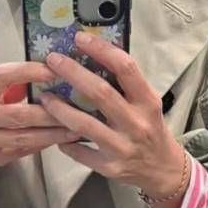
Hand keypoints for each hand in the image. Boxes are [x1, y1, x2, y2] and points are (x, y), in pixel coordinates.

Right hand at [0, 62, 81, 174]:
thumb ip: (13, 85)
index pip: (3, 76)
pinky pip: (20, 152)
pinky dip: (41, 146)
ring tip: (75, 128)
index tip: (53, 70)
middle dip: (51, 112)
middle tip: (75, 109)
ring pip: (23, 137)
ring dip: (52, 133)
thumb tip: (49, 72)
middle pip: (19, 113)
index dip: (29, 71)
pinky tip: (58, 141)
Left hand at [38, 30, 187, 197]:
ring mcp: (122, 146)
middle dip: (73, 73)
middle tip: (53, 60)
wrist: (163, 169)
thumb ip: (126, 85)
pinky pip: (79, 151)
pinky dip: (64, 141)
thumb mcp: (147, 104)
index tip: (80, 38)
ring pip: (84, 124)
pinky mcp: (109, 166)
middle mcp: (136, 123)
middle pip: (100, 92)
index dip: (101, 50)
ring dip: (60, 108)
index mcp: (147, 101)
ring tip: (44, 96)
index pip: (125, 68)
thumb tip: (92, 56)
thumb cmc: (150, 129)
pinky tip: (54, 132)